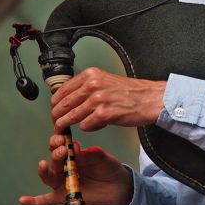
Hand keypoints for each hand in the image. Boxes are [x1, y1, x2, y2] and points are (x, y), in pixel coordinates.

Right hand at [19, 135, 132, 204]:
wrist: (117, 186)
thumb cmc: (108, 167)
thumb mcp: (101, 158)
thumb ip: (89, 154)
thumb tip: (76, 148)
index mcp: (72, 154)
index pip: (60, 145)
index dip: (59, 140)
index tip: (62, 136)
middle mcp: (64, 167)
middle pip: (54, 160)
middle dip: (56, 154)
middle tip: (63, 149)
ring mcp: (62, 182)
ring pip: (49, 177)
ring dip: (44, 171)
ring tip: (43, 163)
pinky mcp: (63, 197)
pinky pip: (46, 200)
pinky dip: (34, 201)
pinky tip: (23, 200)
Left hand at [51, 67, 165, 132]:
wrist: (150, 99)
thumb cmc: (130, 92)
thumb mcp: (105, 81)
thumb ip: (87, 87)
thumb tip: (69, 98)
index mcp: (91, 74)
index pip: (62, 90)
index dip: (55, 103)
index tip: (54, 110)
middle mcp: (92, 84)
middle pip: (63, 104)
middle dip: (56, 117)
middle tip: (56, 124)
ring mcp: (97, 99)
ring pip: (70, 116)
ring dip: (66, 125)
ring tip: (64, 130)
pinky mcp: (104, 114)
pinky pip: (85, 126)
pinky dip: (88, 128)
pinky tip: (96, 125)